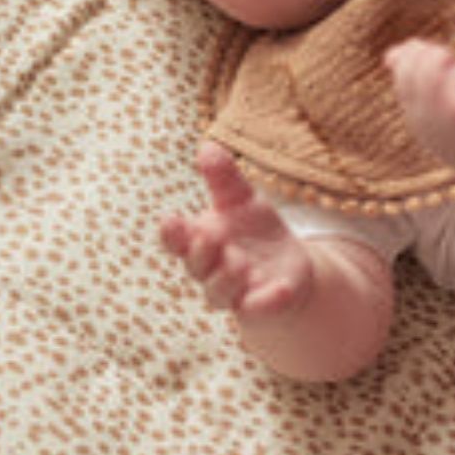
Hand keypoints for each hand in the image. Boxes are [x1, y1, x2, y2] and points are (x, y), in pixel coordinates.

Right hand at [160, 142, 315, 317]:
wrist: (285, 266)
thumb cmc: (253, 229)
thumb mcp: (242, 198)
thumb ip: (223, 177)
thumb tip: (207, 146)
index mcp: (199, 240)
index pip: (176, 240)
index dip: (171, 233)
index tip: (170, 221)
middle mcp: (210, 269)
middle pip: (195, 267)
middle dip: (199, 253)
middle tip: (209, 236)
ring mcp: (234, 291)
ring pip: (218, 293)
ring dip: (226, 278)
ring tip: (239, 262)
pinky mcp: (260, 304)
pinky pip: (258, 308)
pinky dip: (267, 301)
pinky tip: (282, 290)